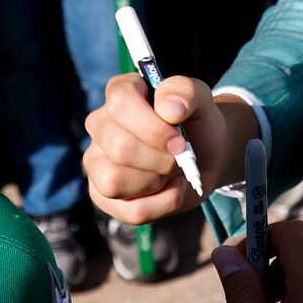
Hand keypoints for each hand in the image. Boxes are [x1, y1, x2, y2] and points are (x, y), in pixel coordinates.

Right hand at [83, 69, 244, 222]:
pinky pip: (131, 211)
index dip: (153, 127)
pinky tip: (170, 189)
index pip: (120, 104)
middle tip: (180, 156)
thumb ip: (186, 91)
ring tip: (171, 171)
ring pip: (115, 182)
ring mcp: (96, 162)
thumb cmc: (196, 124)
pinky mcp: (103, 196)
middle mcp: (100, 126)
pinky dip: (163, 204)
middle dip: (162, 160)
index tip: (179, 140)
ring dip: (158, 181)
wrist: (206, 156)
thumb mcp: (202, 99)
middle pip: (120, 148)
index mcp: (119, 93)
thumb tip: (168, 108)